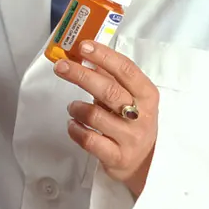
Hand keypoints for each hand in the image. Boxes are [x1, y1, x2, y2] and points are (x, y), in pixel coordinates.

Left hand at [54, 41, 159, 197]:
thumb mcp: (130, 97)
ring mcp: (130, 138)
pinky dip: (75, 129)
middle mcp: (141, 116)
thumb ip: (111, 77)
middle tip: (61, 66)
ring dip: (76, 107)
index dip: (104, 56)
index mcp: (147, 95)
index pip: (126, 70)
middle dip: (81, 75)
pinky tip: (73, 124)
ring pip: (94, 116)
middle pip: (108, 91)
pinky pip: (89, 139)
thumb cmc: (133, 122)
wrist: (144, 162)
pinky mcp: (117, 157)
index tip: (84, 46)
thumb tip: (87, 53)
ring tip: (73, 107)